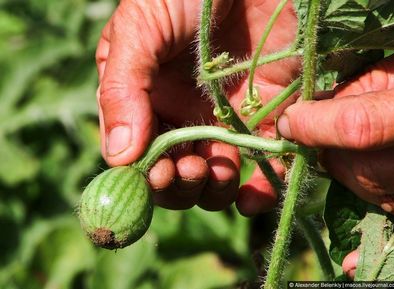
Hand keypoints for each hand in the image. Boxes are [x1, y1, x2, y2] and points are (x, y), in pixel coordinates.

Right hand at [96, 0, 299, 213]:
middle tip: (190, 170)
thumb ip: (123, 89)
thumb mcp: (140, 29)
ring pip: (213, 178)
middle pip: (174, 174)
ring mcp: (224, 120)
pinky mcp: (265, 119)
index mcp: (145, 99)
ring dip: (213, 190)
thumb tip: (118, 156)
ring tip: (219, 171)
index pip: (136, 154)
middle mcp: (182, 116)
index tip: (158, 175)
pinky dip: (258, 191)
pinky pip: (260, 167)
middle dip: (179, 185)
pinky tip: (252, 195)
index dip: (144, 175)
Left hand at [277, 50, 393, 278]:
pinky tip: (354, 262)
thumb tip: (314, 111)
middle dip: (333, 160)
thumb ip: (365, 86)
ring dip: (355, 187)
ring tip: (346, 166)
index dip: (313, 128)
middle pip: (373, 174)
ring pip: (392, 205)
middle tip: (319, 147)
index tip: (289, 123)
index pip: (361, 127)